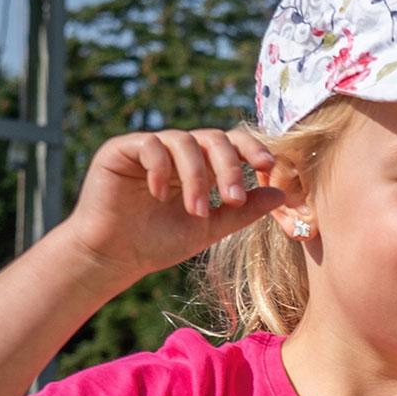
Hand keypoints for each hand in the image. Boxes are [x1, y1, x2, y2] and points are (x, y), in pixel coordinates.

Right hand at [57, 128, 287, 279]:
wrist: (115, 256)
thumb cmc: (159, 243)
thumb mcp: (210, 228)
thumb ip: (242, 210)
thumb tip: (281, 193)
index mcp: (200, 165)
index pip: (230, 143)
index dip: (251, 148)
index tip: (268, 166)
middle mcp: (176, 151)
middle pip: (212, 138)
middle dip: (228, 167)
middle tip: (233, 197)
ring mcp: (149, 147)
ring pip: (183, 142)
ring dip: (196, 177)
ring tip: (196, 211)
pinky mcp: (121, 149)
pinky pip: (150, 145)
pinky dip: (161, 169)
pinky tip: (161, 195)